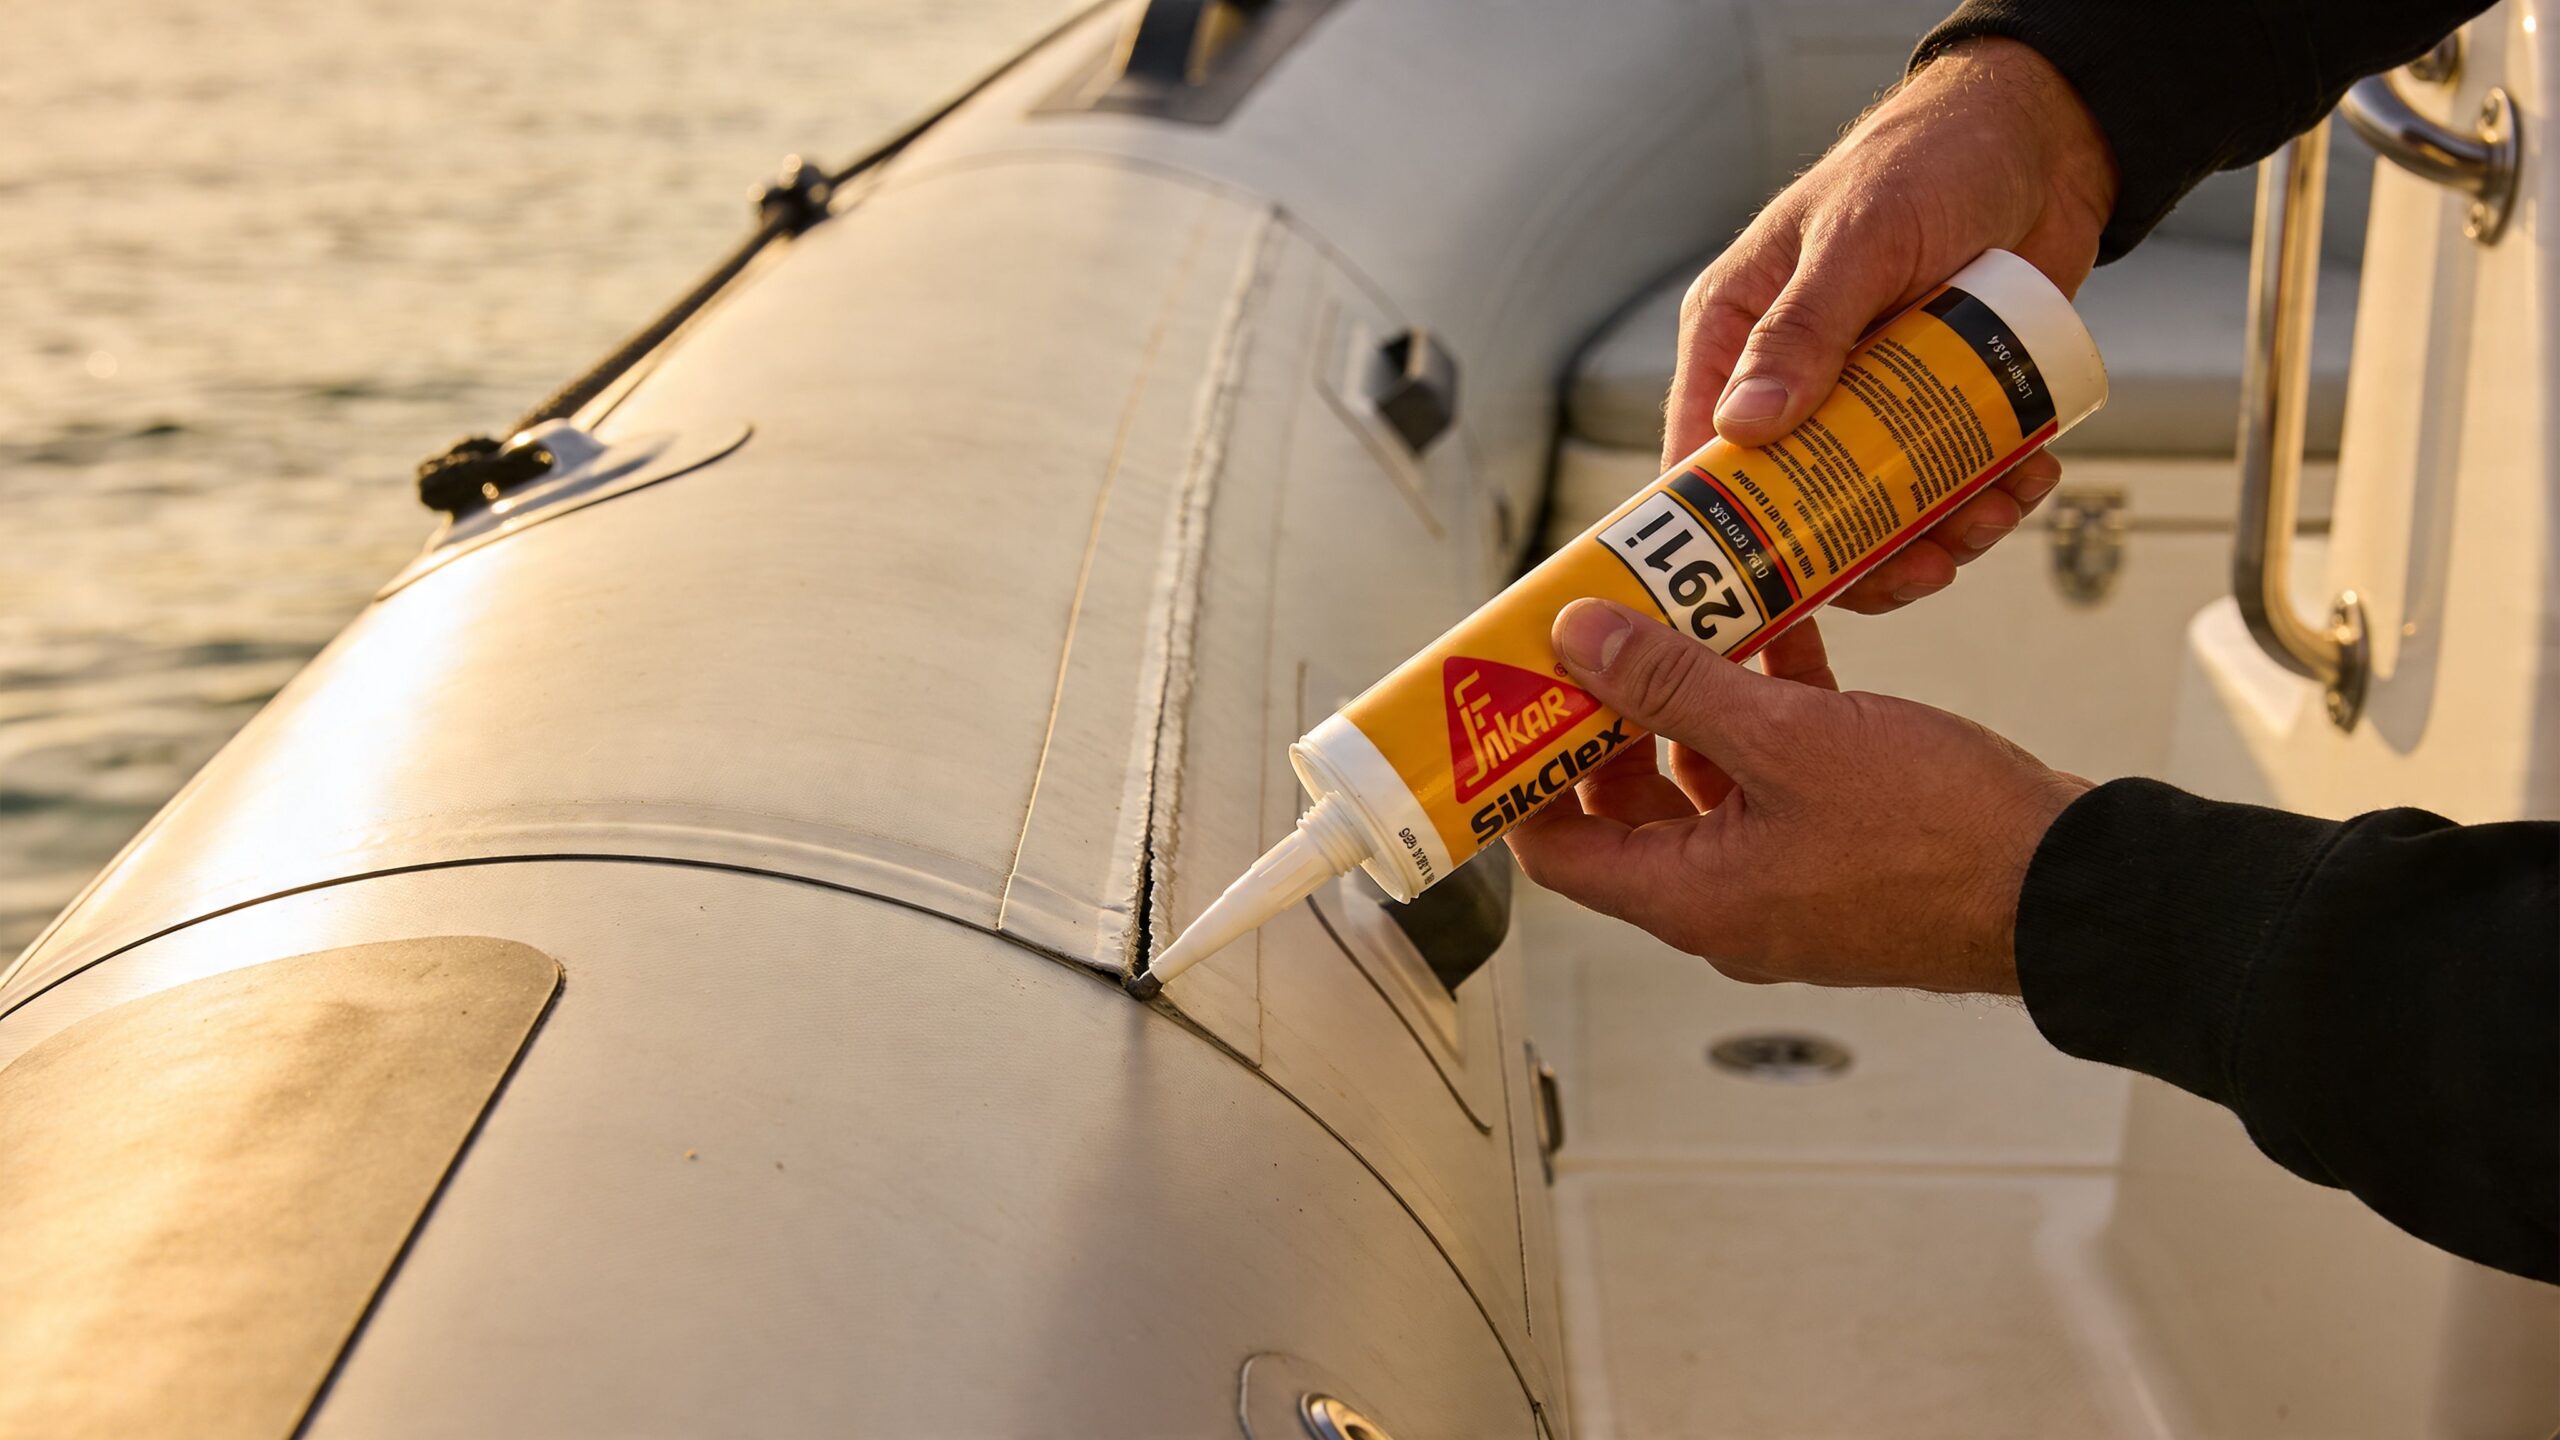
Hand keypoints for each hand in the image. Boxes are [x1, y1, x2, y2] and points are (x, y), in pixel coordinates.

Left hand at [1506, 600, 2090, 994]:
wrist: (2076, 886)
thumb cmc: (1945, 840)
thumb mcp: (1790, 739)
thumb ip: (1675, 684)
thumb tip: (1580, 641)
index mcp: (1693, 899)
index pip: (1559, 852)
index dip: (1525, 777)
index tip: (1516, 704)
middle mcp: (1728, 902)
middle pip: (1627, 809)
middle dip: (1610, 720)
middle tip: (1596, 640)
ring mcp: (1787, 880)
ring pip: (1706, 784)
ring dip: (1692, 703)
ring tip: (1687, 616)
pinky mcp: (1843, 851)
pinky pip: (1776, 777)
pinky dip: (1766, 711)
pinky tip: (1781, 632)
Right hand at [1669, 37, 2118, 612]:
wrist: (2042, 144)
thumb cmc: (1927, 160)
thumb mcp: (1860, 239)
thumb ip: (1802, 329)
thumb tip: (1742, 427)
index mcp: (1736, 337)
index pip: (1699, 454)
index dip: (1720, 533)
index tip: (1759, 591)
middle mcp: (1792, 381)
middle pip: (1794, 508)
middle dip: (1857, 554)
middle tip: (1919, 567)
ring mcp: (1867, 404)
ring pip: (1876, 512)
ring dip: (1936, 535)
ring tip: (1992, 514)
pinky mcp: (1937, 412)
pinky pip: (1946, 487)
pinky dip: (1986, 503)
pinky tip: (2026, 479)